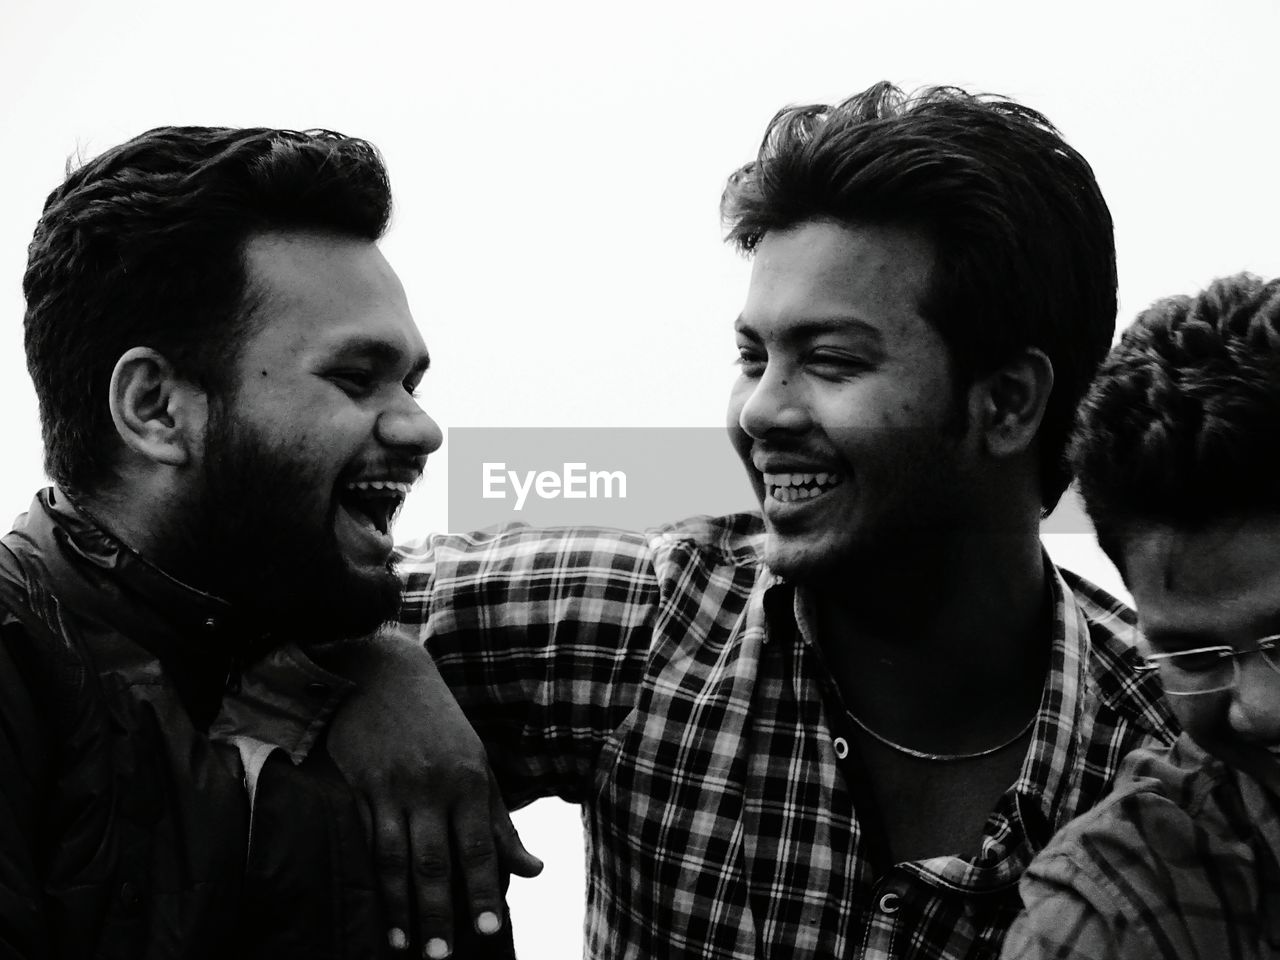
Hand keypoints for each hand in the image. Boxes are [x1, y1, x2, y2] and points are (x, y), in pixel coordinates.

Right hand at [321, 632, 543, 956]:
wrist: (382, 673)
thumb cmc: (439, 725)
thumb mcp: (477, 764)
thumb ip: (500, 823)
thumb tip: (533, 870)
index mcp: (468, 780)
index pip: (480, 847)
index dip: (485, 891)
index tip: (491, 931)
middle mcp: (431, 786)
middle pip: (434, 861)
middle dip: (439, 913)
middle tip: (441, 957)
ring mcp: (391, 788)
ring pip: (395, 858)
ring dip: (400, 906)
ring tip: (405, 945)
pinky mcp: (358, 787)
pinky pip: (365, 840)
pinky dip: (372, 878)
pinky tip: (376, 907)